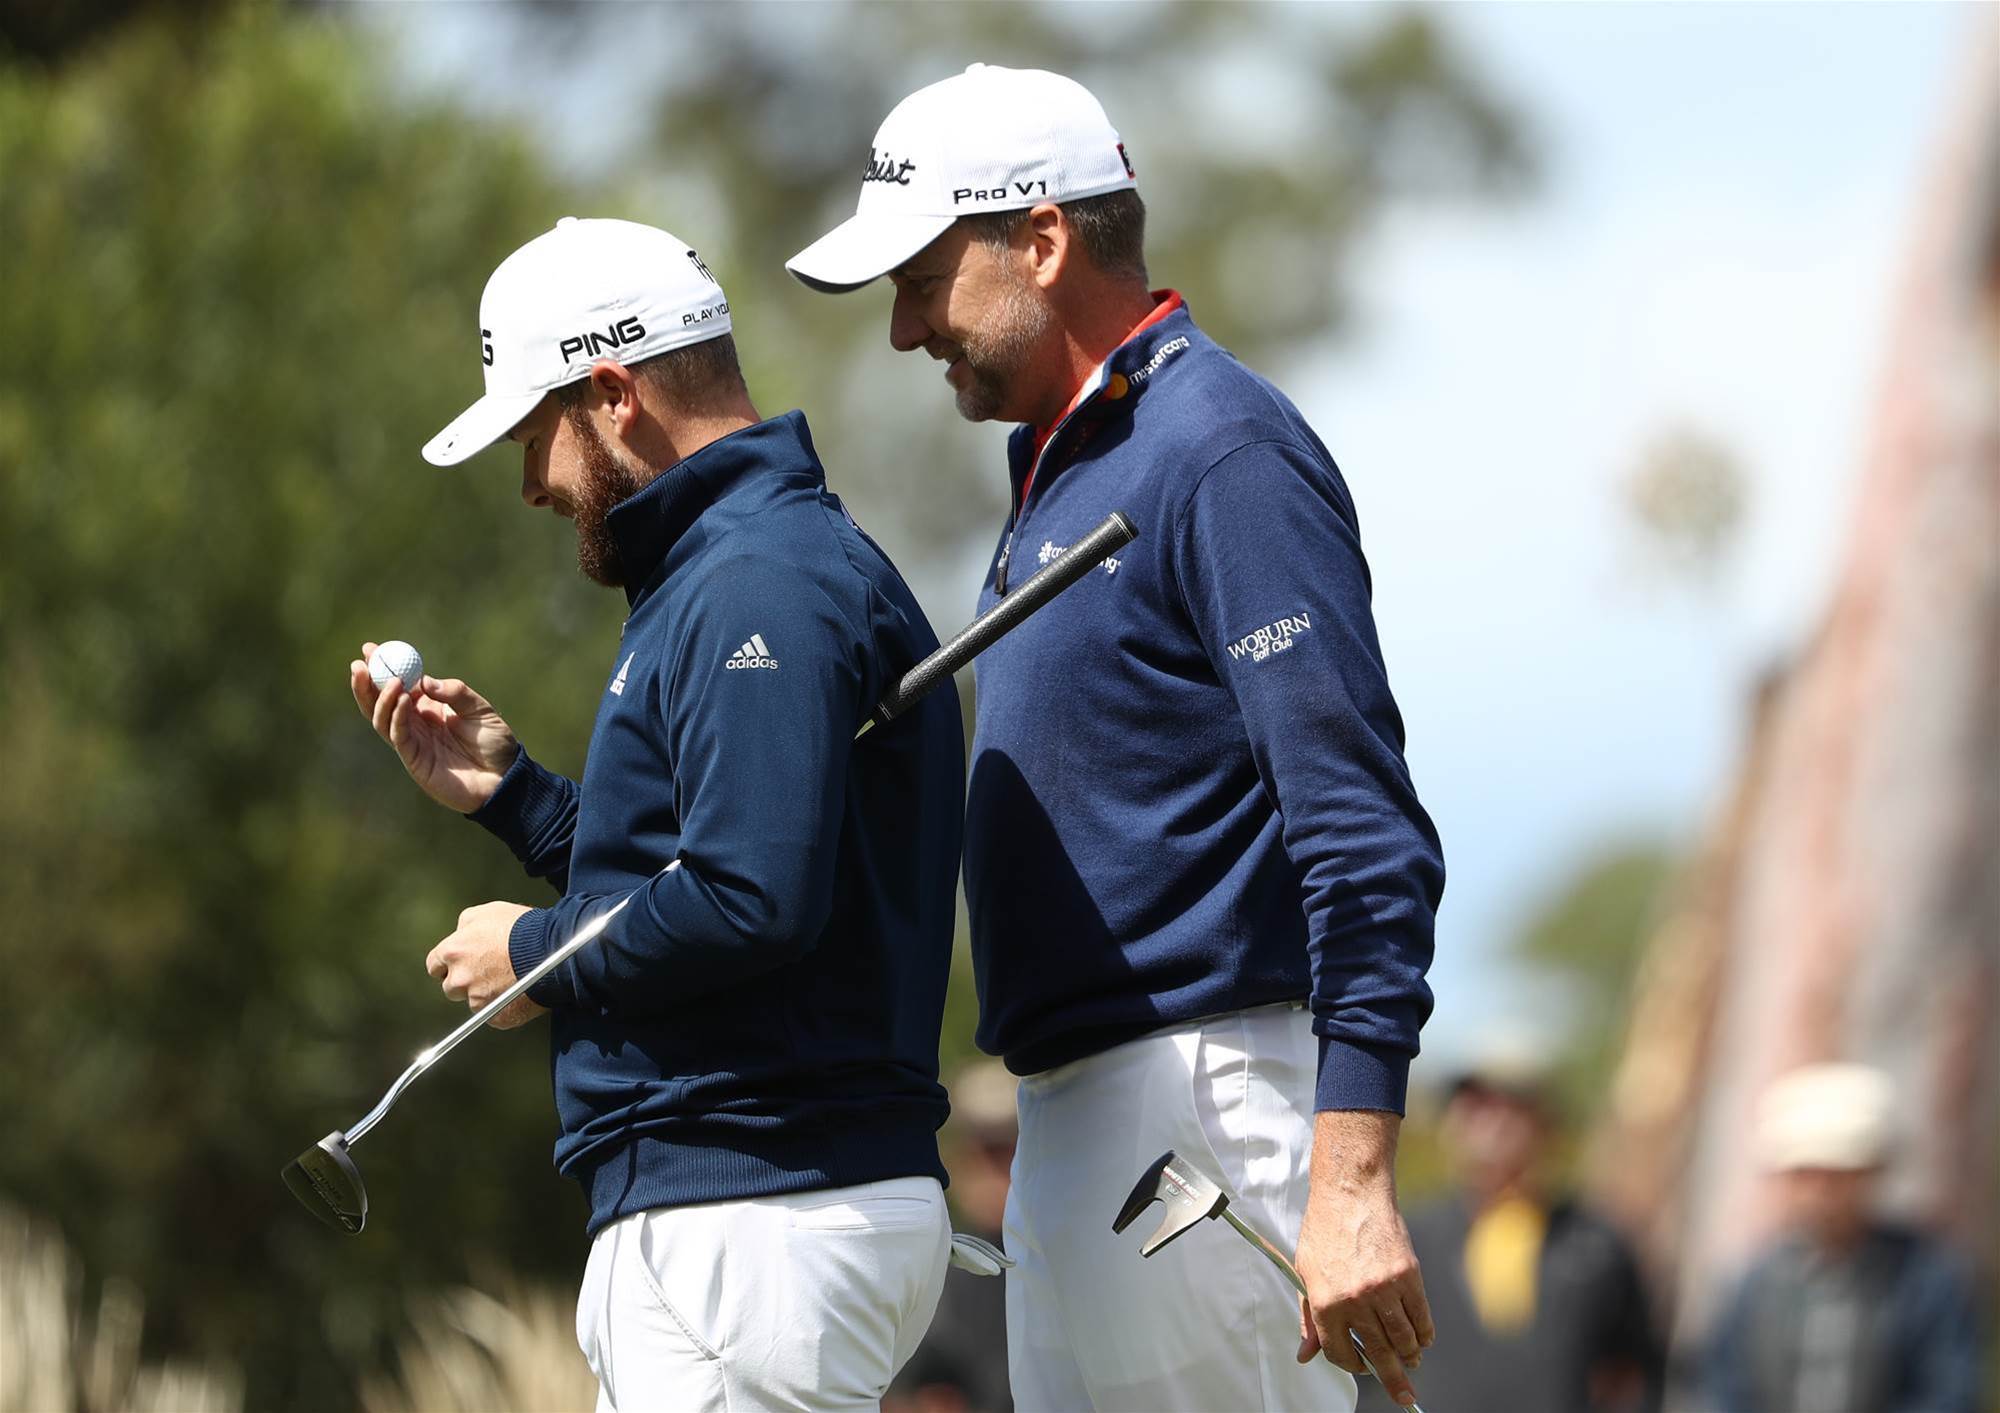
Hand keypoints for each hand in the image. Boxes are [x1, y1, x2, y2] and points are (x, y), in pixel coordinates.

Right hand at [350, 641, 518, 812]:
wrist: (506, 778)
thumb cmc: (494, 743)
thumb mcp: (480, 709)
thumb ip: (455, 692)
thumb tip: (424, 680)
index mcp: (428, 709)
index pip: (398, 685)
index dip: (382, 668)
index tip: (371, 649)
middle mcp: (416, 724)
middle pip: (380, 703)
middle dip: (366, 683)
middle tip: (359, 662)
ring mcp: (413, 742)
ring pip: (382, 719)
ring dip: (380, 698)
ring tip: (390, 680)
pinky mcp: (415, 760)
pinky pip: (398, 736)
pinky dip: (396, 717)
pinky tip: (402, 699)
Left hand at [426, 901, 545, 1027]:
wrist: (551, 949)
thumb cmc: (521, 928)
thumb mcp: (487, 912)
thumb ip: (465, 926)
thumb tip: (461, 934)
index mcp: (452, 953)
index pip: (434, 965)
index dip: (447, 964)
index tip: (458, 964)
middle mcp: (459, 980)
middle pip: (451, 987)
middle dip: (465, 980)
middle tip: (487, 971)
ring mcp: (477, 1001)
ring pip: (474, 1002)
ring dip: (485, 994)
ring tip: (509, 980)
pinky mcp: (496, 1017)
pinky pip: (494, 1015)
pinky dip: (504, 1006)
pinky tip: (518, 992)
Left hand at [1295, 1110, 1432, 1408]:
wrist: (1351, 1193)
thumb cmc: (1324, 1230)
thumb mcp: (1305, 1273)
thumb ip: (1308, 1317)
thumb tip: (1305, 1354)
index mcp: (1325, 1303)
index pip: (1340, 1352)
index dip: (1351, 1364)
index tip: (1359, 1365)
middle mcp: (1355, 1301)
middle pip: (1379, 1354)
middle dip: (1392, 1379)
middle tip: (1404, 1396)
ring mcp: (1384, 1289)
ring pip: (1404, 1339)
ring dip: (1409, 1355)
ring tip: (1411, 1360)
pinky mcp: (1409, 1276)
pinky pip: (1422, 1317)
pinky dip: (1425, 1332)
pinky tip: (1423, 1338)